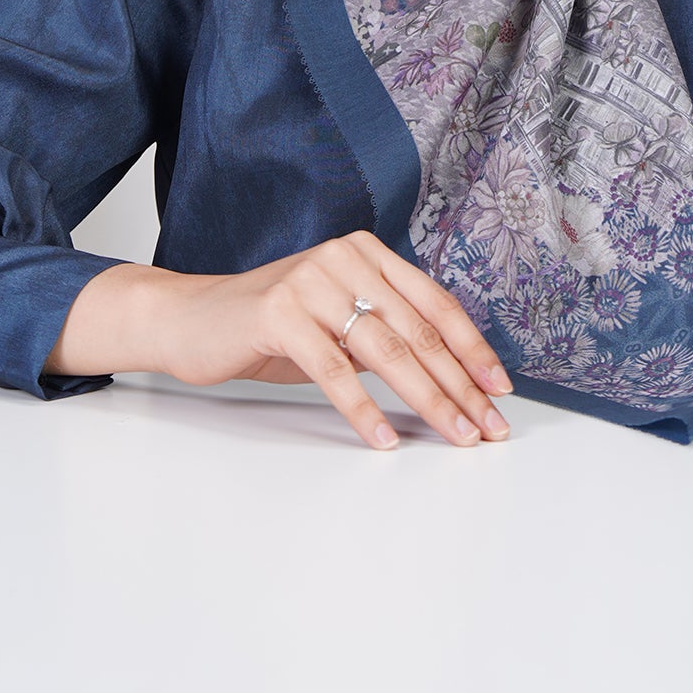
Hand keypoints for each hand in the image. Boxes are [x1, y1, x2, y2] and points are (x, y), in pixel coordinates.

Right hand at [46, 231, 512, 451]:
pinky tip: (386, 439)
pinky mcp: (279, 312)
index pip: (434, 303)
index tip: (500, 390)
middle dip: (459, 383)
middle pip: (417, 328)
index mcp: (366, 253)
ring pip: (385, 348)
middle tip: (488, 427)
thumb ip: (385, 333)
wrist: (192, 319)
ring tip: (455, 434)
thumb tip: (452, 378)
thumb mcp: (338, 322)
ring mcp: (311, 281)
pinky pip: (333, 369)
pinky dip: (364, 409)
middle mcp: (344, 257)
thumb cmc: (272, 327)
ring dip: (428, 399)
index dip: (472, 348)